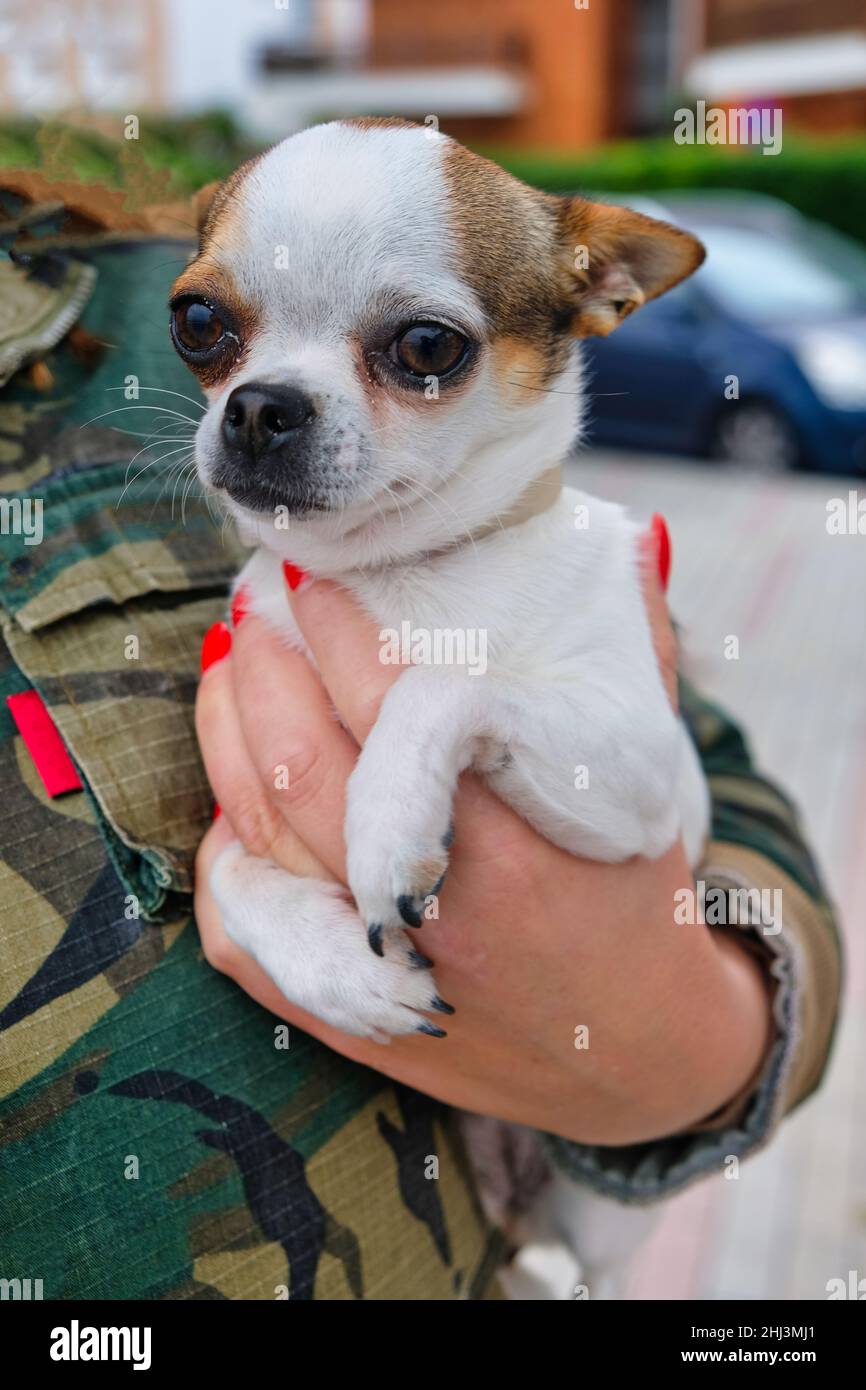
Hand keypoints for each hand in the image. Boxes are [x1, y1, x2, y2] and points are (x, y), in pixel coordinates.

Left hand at [194, 528, 771, 1144]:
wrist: (633, 1056)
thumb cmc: (637, 899)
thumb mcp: (655, 783)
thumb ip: (643, 660)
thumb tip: (639, 541)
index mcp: (521, 842)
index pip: (404, 709)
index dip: (341, 629)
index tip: (312, 576)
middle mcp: (438, 906)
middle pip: (304, 762)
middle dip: (263, 668)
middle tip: (253, 607)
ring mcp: (380, 968)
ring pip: (262, 830)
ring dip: (227, 733)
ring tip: (229, 668)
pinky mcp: (345, 1016)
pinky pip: (242, 927)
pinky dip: (225, 851)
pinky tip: (232, 794)